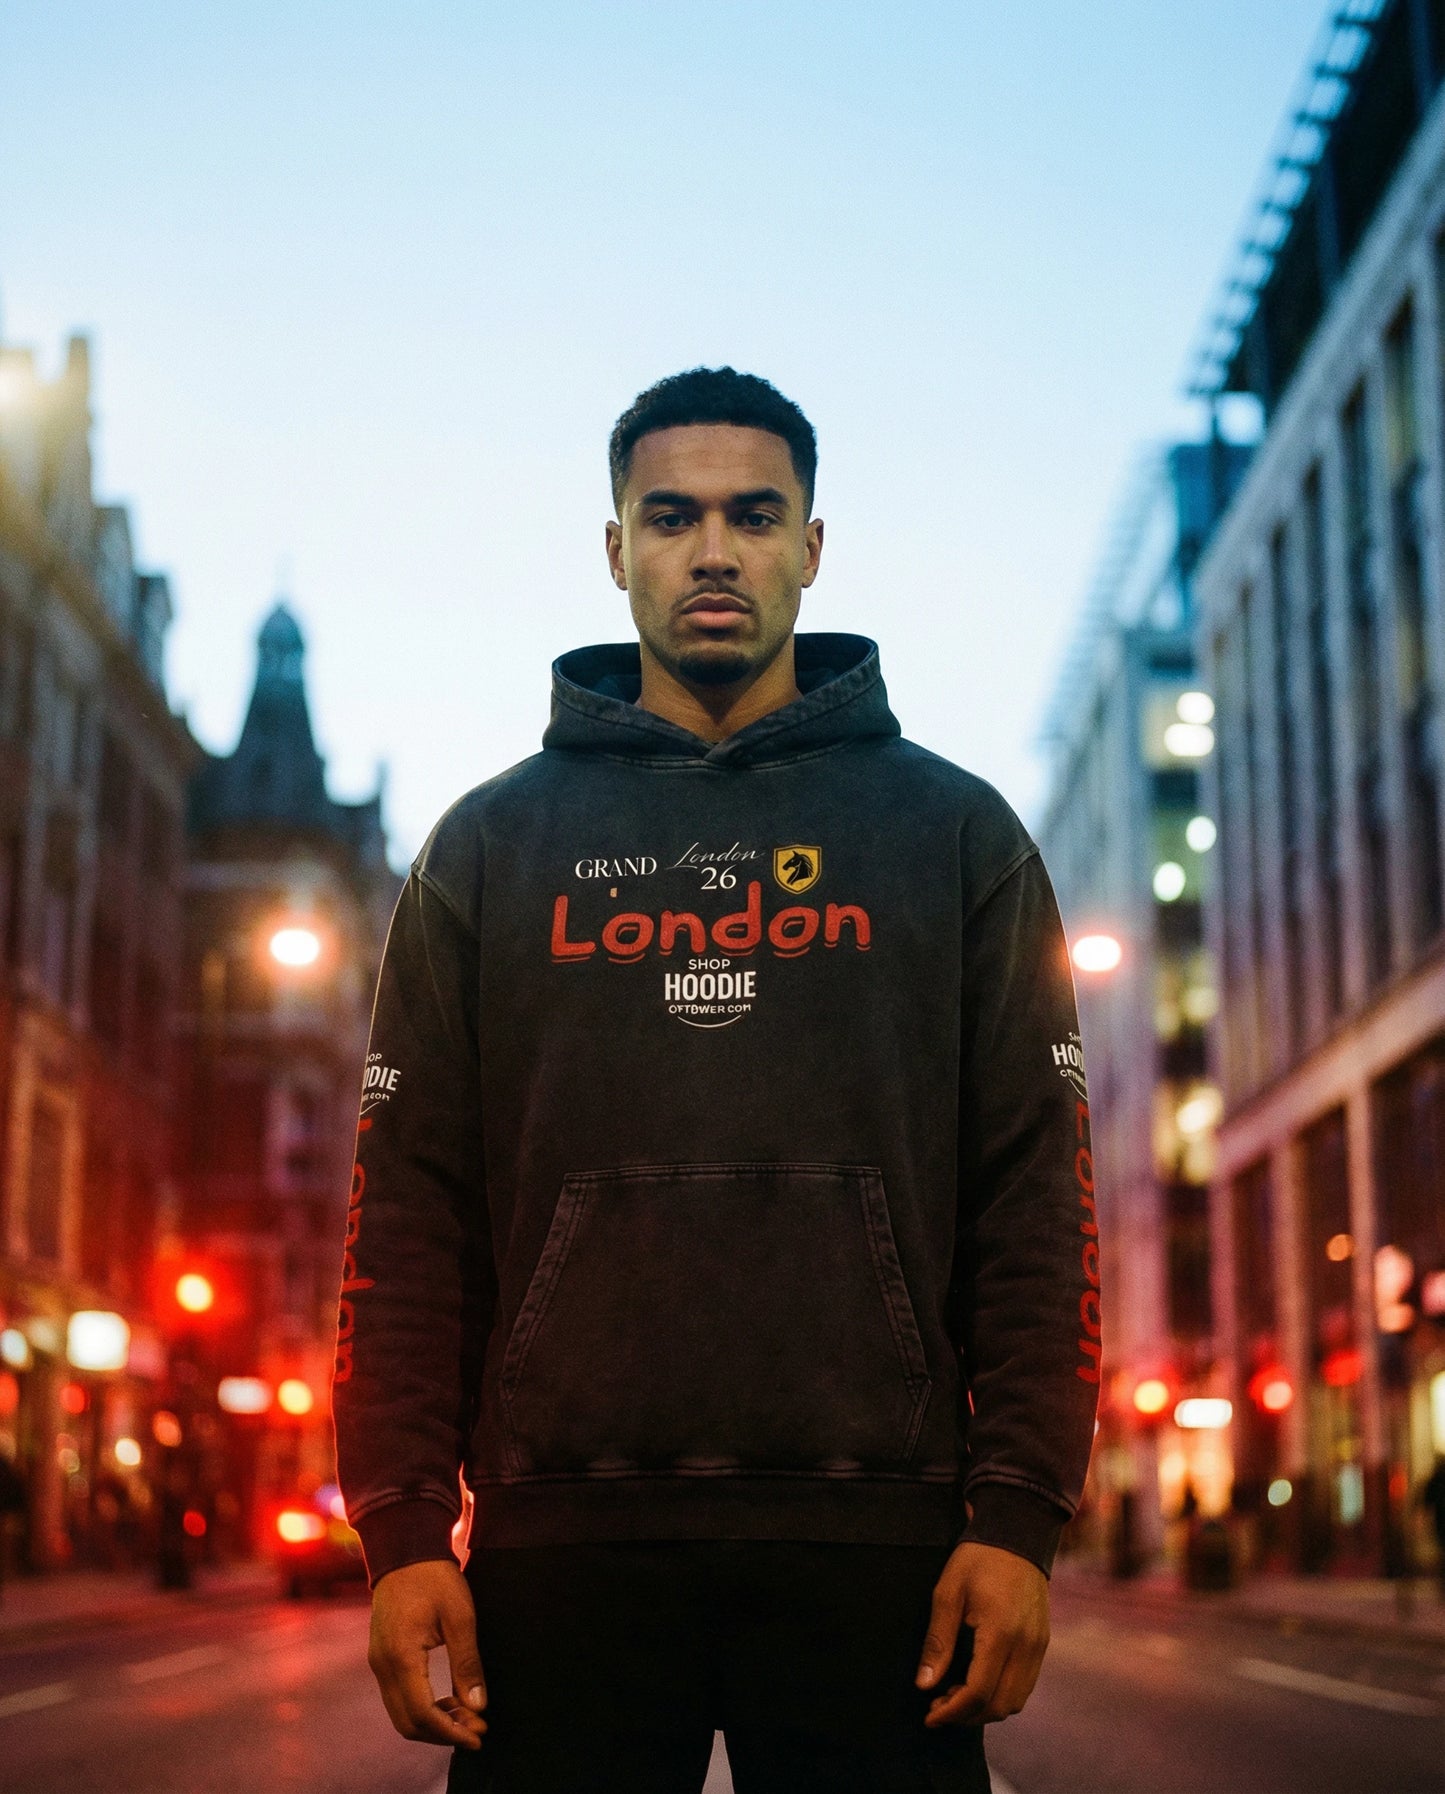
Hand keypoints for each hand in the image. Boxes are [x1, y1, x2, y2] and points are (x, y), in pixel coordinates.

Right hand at [368, 1558, 487, 1749]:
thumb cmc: (435, 1577)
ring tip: (468, 1716)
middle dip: (443, 1733)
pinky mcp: (381, 1657)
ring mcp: (378, 1662)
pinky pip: (398, 1697)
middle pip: (408, 1722)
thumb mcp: (460, 1616)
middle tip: (477, 1729)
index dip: (451, 1732)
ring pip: (401, 1713)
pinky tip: (449, 1702)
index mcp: (400, 1656)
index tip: (479, 1735)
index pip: (422, 1714)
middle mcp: (382, 1665)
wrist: (405, 1549)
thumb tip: (478, 1706)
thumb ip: (467, 1663)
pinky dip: (423, 1708)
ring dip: (434, 1723)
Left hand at [914, 1540, 1049, 1725]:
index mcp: (1001, 1633)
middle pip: (1000, 1706)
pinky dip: (1002, 1695)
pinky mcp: (1042, 1644)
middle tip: (939, 1706)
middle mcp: (1026, 1646)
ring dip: (986, 1709)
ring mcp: (1038, 1647)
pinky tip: (979, 1682)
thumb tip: (924, 1684)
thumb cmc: (978, 1559)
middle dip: (967, 1716)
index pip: (978, 1692)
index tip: (930, 1716)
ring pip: (1016, 1701)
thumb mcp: (948, 1592)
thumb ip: (937, 1641)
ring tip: (956, 1695)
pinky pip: (1025, 1685)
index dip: (951, 1712)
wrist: (1018, 1534)